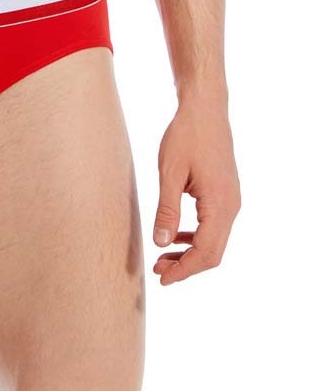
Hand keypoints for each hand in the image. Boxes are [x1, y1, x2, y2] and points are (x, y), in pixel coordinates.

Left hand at [152, 100, 240, 284]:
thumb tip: (161, 244)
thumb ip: (166, 210)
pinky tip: (176, 236)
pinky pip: (214, 226)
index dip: (184, 270)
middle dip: (186, 266)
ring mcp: (231, 201)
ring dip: (190, 253)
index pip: (205, 252)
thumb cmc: (185, 137)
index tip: (162, 279)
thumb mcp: (169, 174)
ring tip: (163, 257)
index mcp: (220, 205)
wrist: (205, 110)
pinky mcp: (225, 194)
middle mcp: (231, 206)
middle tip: (158, 271)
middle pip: (213, 253)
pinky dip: (196, 237)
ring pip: (215, 241)